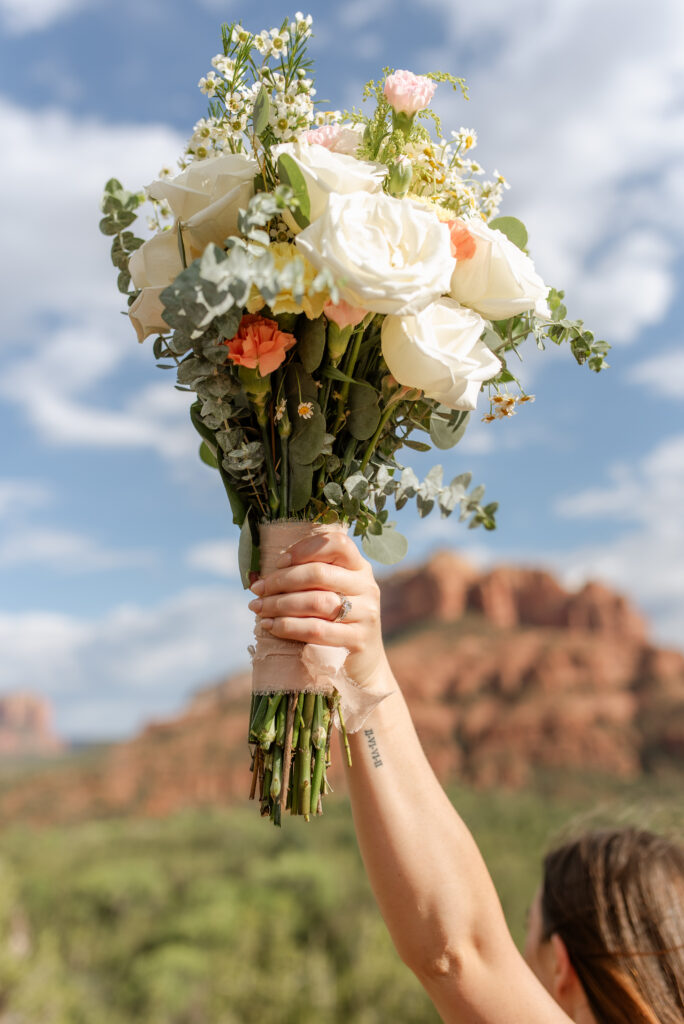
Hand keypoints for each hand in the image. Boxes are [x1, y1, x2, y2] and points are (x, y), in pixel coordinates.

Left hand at [248, 530, 392, 690]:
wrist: (362, 664)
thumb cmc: (334, 622)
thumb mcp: (329, 594)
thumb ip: (305, 579)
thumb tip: (257, 577)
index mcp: (359, 568)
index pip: (337, 543)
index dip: (305, 549)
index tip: (279, 562)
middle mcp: (367, 586)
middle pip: (319, 573)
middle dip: (281, 580)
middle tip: (258, 590)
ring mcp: (366, 613)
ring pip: (316, 602)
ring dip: (280, 604)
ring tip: (259, 609)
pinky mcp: (358, 639)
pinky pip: (316, 629)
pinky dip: (287, 626)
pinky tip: (270, 626)